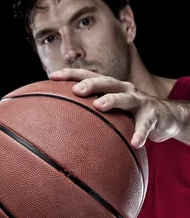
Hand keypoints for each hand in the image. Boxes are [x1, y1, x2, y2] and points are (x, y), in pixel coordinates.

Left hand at [50, 68, 178, 147]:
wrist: (164, 118)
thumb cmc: (129, 116)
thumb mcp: (111, 112)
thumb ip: (91, 114)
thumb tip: (60, 126)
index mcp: (111, 87)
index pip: (89, 76)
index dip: (71, 74)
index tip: (52, 76)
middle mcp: (124, 89)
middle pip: (106, 82)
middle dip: (90, 84)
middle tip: (76, 90)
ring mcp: (139, 101)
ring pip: (125, 98)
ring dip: (112, 100)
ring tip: (100, 105)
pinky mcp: (153, 115)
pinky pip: (145, 125)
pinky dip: (140, 133)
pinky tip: (135, 143)